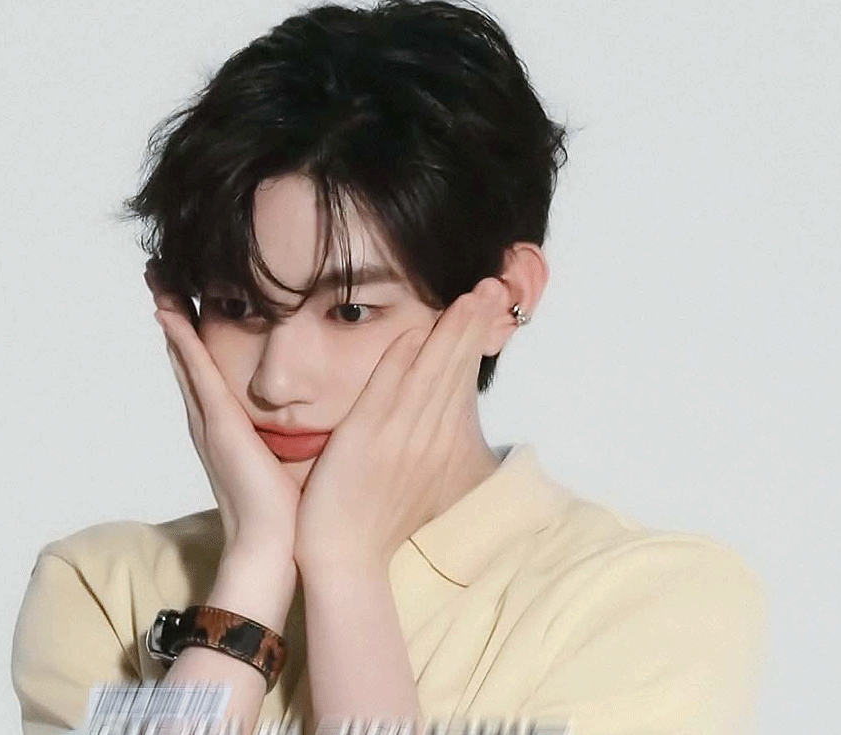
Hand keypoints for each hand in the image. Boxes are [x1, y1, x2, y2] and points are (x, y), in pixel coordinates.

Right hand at [145, 262, 298, 556]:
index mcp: (227, 427)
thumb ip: (294, 435)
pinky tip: (172, 313)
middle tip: (158, 277)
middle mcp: (210, 420)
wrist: (276, 545)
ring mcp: (210, 421)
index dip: (193, 334)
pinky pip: (197, 373)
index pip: (206, 369)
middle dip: (174, 317)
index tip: (187, 298)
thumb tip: (315, 415)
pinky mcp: (219, 425)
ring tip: (157, 282)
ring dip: (171, 320)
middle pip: (186, 356)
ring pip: (186, 358)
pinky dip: (182, 343)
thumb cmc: (289, 510)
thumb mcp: (291, 460)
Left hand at [293, 276, 508, 572]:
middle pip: (454, 368)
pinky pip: (388, 390)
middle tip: (494, 286)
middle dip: (474, 325)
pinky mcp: (367, 438)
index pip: (462, 378)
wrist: (346, 554)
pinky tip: (415, 331)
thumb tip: (457, 416)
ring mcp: (398, 435)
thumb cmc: (382, 517)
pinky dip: (402, 361)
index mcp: (441, 441)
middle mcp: (427, 435)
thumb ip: (444, 444)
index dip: (475, 339)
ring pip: (431, 372)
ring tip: (471, 297)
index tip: (492, 304)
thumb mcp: (428, 479)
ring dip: (451, 333)